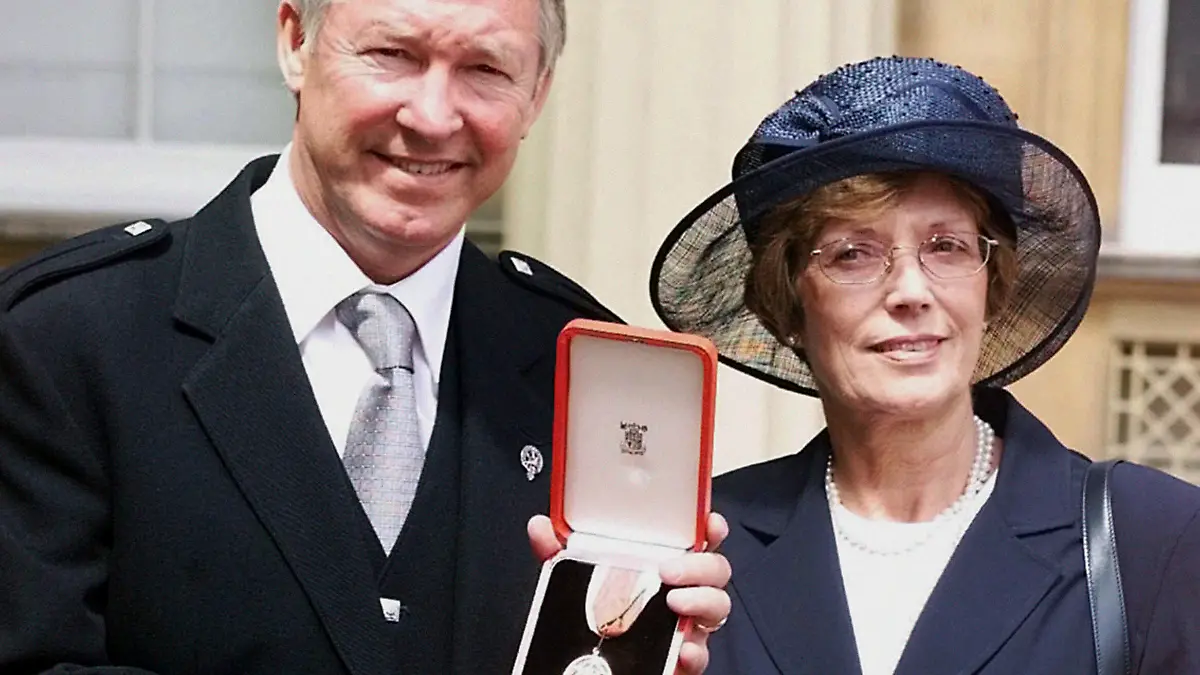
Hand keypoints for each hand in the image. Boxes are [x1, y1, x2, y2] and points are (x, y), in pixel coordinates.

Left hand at [527, 513, 731, 674]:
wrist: (588, 666)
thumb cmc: (596, 615)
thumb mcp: (575, 580)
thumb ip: (558, 554)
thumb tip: (539, 526)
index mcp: (664, 564)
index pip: (697, 539)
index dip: (710, 528)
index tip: (708, 522)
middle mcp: (682, 591)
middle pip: (715, 570)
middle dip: (701, 566)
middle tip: (669, 570)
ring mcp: (687, 624)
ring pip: (717, 608)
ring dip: (702, 601)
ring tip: (674, 603)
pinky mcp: (683, 656)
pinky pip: (702, 654)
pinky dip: (695, 651)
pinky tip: (681, 649)